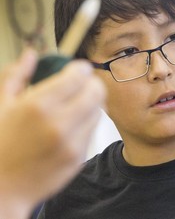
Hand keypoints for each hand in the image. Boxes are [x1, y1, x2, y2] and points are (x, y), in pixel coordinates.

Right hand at [0, 49, 105, 217]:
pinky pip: (92, 130)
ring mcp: (72, 143)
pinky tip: (69, 126)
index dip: (80, 68)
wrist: (3, 188)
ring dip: (89, 103)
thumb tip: (31, 54)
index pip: (79, 75)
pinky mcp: (80, 157)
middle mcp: (59, 124)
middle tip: (79, 86)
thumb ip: (17, 76)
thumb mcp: (1, 105)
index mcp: (38, 106)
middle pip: (97, 91)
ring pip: (98, 110)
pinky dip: (85, 123)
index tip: (75, 70)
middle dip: (90, 83)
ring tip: (71, 107)